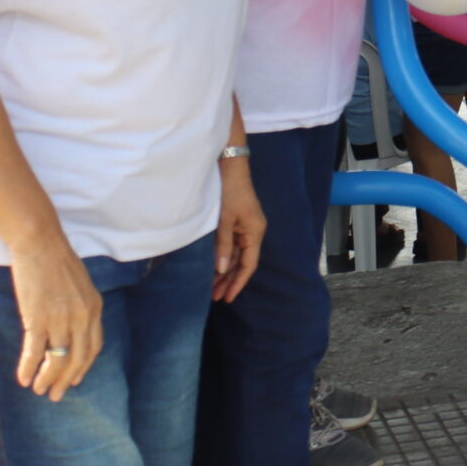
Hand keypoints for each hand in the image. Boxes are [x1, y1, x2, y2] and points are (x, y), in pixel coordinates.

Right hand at [9, 236, 103, 401]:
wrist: (40, 243)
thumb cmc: (57, 261)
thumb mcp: (80, 285)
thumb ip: (81, 307)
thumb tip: (73, 328)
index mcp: (94, 307)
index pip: (93, 346)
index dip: (84, 366)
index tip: (75, 379)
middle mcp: (81, 317)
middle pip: (78, 359)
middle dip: (66, 380)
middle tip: (57, 395)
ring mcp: (61, 319)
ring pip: (57, 359)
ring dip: (47, 379)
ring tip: (39, 391)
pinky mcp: (38, 319)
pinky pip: (35, 352)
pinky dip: (29, 368)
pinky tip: (24, 379)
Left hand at [213, 158, 266, 301]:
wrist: (230, 167)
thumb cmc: (230, 191)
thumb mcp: (224, 220)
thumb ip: (223, 245)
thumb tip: (222, 269)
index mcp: (255, 232)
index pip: (249, 264)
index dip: (238, 282)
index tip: (228, 298)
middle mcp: (253, 232)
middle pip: (243, 262)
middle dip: (229, 281)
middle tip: (215, 298)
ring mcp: (245, 228)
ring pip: (236, 256)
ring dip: (225, 272)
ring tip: (212, 289)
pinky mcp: (237, 223)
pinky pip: (232, 246)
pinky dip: (223, 258)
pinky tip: (214, 269)